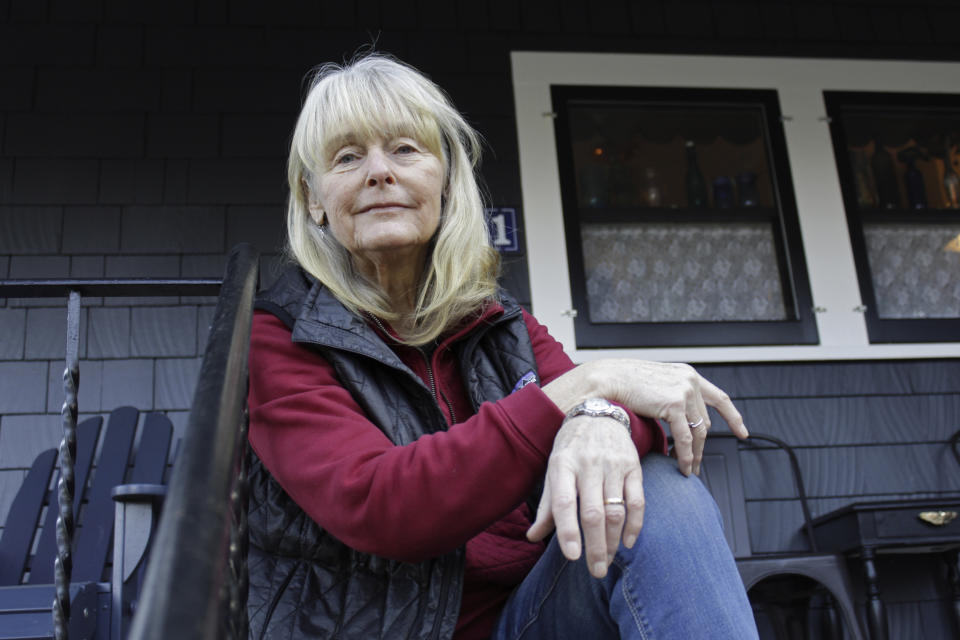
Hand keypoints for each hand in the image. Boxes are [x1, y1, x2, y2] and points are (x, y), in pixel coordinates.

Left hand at [526, 415, 642, 577]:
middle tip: (596, 570)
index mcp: (562, 465)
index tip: (572, 557)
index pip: (564, 503)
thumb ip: (547, 505)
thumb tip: (533, 536)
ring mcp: (612, 465)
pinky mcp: (633, 466)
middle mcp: (588, 465)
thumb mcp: (553, 470)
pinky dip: (634, 525)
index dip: (568, 531)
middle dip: (595, 546)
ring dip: (613, 541)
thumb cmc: (570, 448)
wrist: (598, 413)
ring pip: (615, 511)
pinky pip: (637, 501)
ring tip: (607, 560)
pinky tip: (628, 542)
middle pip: (593, 513)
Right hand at [541, 360, 746, 475]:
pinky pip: (685, 437)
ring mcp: (684, 391)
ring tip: (689, 469)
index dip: (732, 417)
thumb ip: (669, 396)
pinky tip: (682, 466)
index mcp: (687, 375)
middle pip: (704, 421)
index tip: (742, 432)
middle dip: (702, 447)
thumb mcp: (654, 385)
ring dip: (695, 454)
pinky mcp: (675, 403)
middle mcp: (690, 381)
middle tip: (697, 464)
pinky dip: (685, 455)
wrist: (607, 379)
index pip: (719, 398)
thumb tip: (676, 416)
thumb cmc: (622, 383)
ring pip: (698, 432)